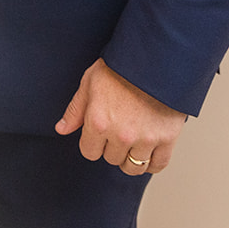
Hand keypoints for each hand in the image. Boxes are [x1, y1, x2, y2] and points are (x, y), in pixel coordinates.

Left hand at [55, 58, 186, 175]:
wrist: (154, 60)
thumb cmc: (120, 68)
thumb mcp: (89, 82)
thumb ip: (75, 110)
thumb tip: (62, 129)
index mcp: (98, 122)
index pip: (89, 152)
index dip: (93, 143)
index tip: (99, 134)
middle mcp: (121, 135)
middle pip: (111, 159)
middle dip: (112, 147)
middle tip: (118, 130)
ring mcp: (145, 139)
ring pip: (133, 167)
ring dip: (130, 158)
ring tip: (132, 143)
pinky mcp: (167, 139)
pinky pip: (158, 165)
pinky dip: (152, 163)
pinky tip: (148, 153)